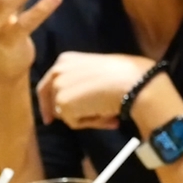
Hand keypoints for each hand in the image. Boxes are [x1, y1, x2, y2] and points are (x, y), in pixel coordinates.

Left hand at [36, 52, 155, 129]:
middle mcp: (57, 71)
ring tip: (108, 113)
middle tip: (86, 120)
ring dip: (86, 117)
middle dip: (69, 113)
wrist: (133, 82)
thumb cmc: (127, 72)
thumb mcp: (99, 68)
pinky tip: (107, 115)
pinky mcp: (63, 104)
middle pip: (53, 101)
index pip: (49, 84)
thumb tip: (85, 99)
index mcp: (66, 59)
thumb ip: (84, 78)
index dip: (50, 102)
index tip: (51, 118)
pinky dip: (91, 123)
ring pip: (66, 114)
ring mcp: (58, 88)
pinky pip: (75, 123)